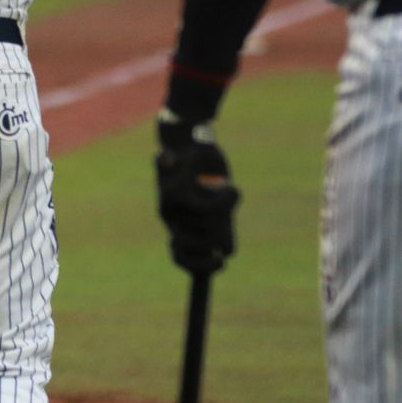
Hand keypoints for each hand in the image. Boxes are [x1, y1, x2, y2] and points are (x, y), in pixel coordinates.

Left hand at [155, 109, 240, 276]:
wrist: (190, 136)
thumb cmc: (205, 168)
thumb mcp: (217, 201)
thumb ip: (220, 224)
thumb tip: (225, 250)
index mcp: (180, 224)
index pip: (182, 258)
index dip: (201, 266)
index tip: (220, 262)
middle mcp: (172, 217)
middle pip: (195, 249)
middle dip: (215, 240)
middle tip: (224, 221)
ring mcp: (169, 206)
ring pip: (204, 228)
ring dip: (223, 213)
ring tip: (230, 193)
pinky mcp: (173, 189)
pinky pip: (200, 207)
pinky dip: (222, 202)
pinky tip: (232, 188)